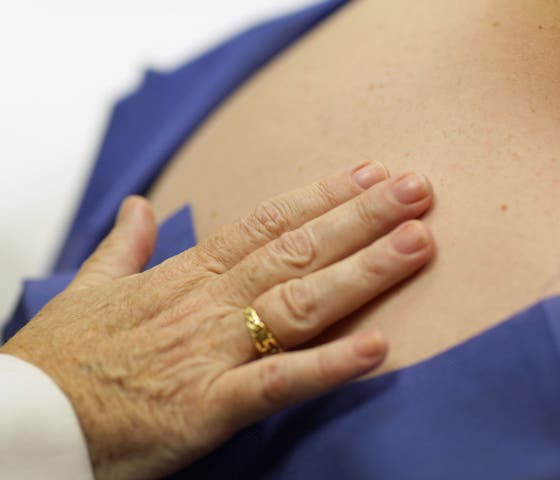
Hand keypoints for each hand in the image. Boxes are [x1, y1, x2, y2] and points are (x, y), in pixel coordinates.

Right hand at [1, 162, 434, 478]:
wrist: (26, 421)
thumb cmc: (62, 357)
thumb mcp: (90, 288)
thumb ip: (125, 246)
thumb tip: (138, 207)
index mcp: (187, 276)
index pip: (267, 222)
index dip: (322, 195)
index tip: (369, 172)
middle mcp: (209, 305)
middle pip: (297, 250)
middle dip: (362, 217)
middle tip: (418, 190)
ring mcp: (211, 353)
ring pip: (299, 303)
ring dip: (362, 271)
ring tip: (417, 243)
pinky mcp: (206, 408)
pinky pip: (276, 383)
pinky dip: (327, 365)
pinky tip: (377, 347)